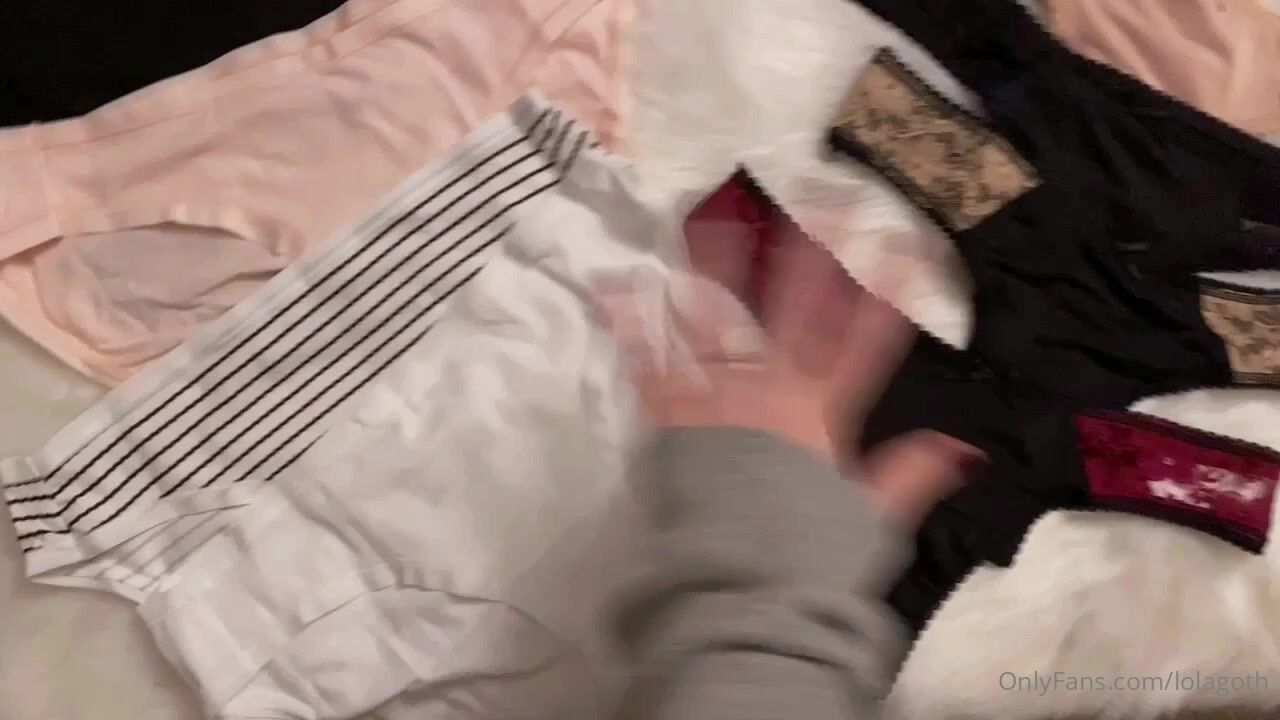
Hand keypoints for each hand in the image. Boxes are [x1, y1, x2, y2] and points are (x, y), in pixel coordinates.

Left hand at [594, 224, 982, 528]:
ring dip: (717, 269)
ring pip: (720, 321)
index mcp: (821, 412)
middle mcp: (771, 390)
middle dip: (806, 256)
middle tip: (813, 204)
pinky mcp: (671, 415)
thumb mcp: (870, 517)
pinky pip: (648, 361)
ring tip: (713, 220)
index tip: (898, 252)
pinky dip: (631, 324)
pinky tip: (616, 284)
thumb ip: (911, 475)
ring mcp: (718, 396)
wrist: (736, 580)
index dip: (883, 297)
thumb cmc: (803, 550)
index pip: (863, 344)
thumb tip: (962, 448)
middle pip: (792, 312)